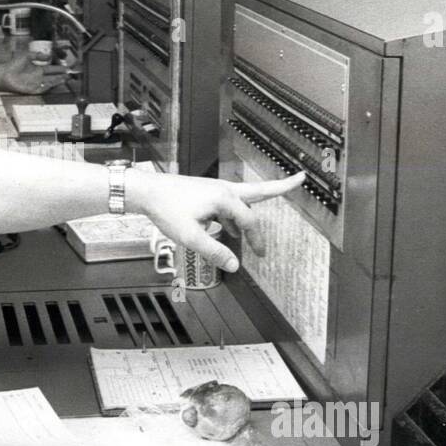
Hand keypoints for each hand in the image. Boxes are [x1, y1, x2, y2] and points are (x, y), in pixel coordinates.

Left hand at [0, 50, 68, 94]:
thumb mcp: (27, 55)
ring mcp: (36, 83)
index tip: (67, 67)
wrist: (3, 74)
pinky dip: (49, 86)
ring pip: (50, 82)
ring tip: (65, 78)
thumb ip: (38, 55)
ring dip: (58, 80)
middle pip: (53, 76)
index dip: (59, 68)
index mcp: (38, 68)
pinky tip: (54, 83)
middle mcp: (38, 76)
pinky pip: (43, 89)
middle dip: (62, 75)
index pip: (52, 68)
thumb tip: (48, 56)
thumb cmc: (13, 65)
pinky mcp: (32, 90)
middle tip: (70, 73)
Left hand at [128, 169, 306, 272]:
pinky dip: (233, 215)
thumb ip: (214, 251)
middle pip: (259, 190)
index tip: (259, 255)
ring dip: (251, 212)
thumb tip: (235, 265)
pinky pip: (228, 203)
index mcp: (224, 198)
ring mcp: (215, 188)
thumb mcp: (190, 236)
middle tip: (300, 180)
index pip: (249, 221)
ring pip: (243, 198)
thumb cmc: (166, 210)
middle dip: (280, 187)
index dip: (256, 239)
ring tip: (256, 231)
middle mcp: (224, 189)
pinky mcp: (206, 191)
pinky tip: (227, 230)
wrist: (146, 191)